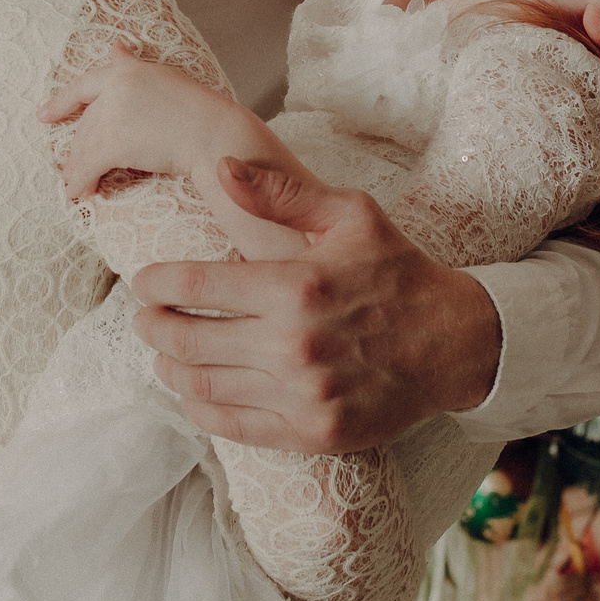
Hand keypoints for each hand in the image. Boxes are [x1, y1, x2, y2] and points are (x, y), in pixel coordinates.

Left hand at [41, 46, 243, 198]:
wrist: (215, 133)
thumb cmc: (200, 112)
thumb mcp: (164, 78)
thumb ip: (134, 67)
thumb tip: (114, 47)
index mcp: (129, 71)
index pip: (86, 84)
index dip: (62, 101)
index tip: (43, 115)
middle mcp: (117, 87)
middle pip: (87, 123)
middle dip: (79, 149)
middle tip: (69, 169)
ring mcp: (115, 113)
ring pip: (86, 146)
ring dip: (78, 169)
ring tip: (74, 185)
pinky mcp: (115, 141)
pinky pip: (90, 165)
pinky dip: (83, 180)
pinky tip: (81, 191)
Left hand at [130, 161, 500, 451]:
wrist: (455, 343)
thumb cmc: (397, 271)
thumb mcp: (350, 215)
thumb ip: (281, 193)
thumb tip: (220, 168)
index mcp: (297, 286)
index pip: (197, 285)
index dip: (157, 282)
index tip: (144, 281)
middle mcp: (295, 344)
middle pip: (189, 339)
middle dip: (153, 326)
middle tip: (143, 317)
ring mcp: (303, 395)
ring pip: (204, 386)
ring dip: (170, 369)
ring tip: (163, 353)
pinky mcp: (314, 432)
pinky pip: (235, 427)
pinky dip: (201, 409)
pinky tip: (192, 392)